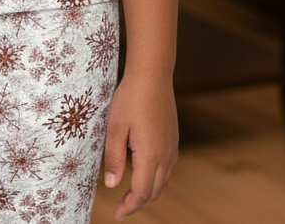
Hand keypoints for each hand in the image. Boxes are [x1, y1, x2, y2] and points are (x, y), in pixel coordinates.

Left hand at [102, 75, 178, 219]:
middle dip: (138, 204)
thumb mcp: (115, 128)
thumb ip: (114, 158)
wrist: (152, 75)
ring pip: (163, 181)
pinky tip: (144, 176)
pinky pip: (167, 169)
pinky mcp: (172, 139)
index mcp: (150, 155)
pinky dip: (156, 180)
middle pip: (154, 191)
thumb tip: (112, 186)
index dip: (129, 207)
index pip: (142, 192)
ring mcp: (172, 147)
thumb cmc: (130, 99)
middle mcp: (165, 155)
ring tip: (130, 197)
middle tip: (121, 210)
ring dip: (148, 193)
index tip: (116, 214)